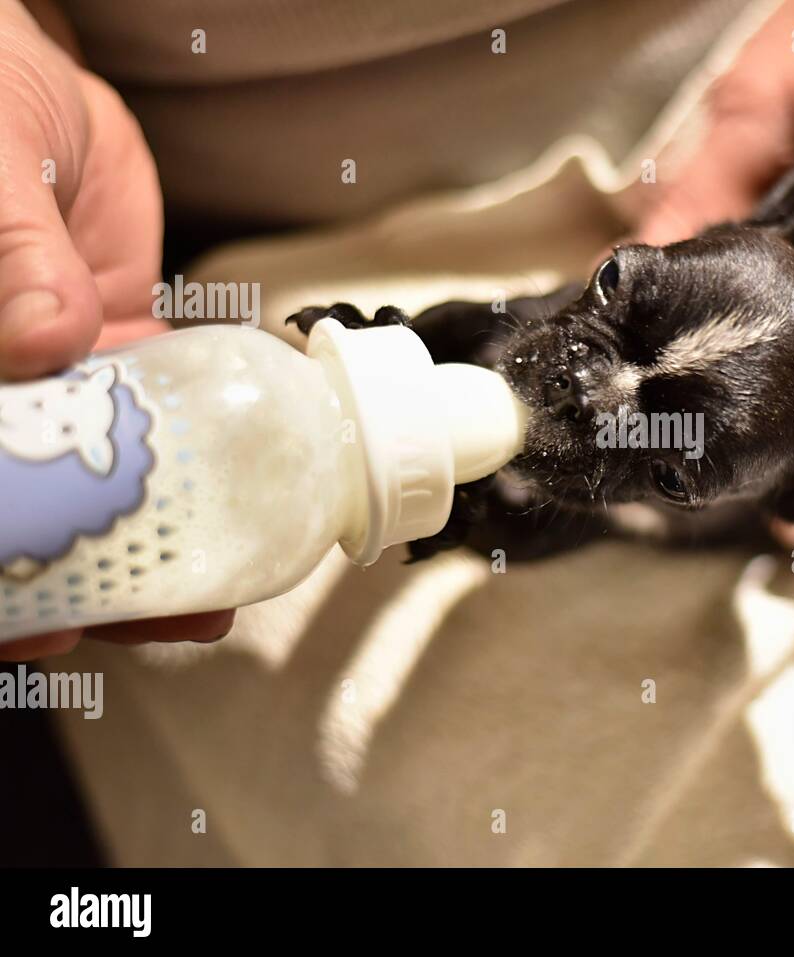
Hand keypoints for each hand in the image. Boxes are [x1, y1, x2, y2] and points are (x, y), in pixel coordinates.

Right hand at [0, 2, 233, 658]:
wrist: (23, 70)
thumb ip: (4, 251)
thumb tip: (46, 338)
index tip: (29, 625)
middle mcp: (0, 396)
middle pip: (33, 512)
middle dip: (78, 581)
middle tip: (143, 621)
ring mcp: (55, 379)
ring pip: (101, 484)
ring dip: (152, 544)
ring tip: (205, 600)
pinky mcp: (117, 350)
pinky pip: (159, 421)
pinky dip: (199, 465)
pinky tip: (244, 502)